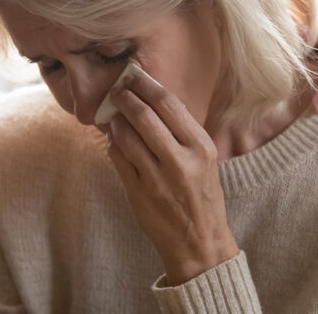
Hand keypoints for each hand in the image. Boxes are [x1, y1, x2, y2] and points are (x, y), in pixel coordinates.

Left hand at [104, 72, 237, 285]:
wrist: (200, 242)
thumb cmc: (201, 195)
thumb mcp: (204, 159)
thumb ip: (181, 132)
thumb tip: (151, 100)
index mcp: (200, 146)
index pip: (169, 104)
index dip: (146, 84)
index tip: (133, 75)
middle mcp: (180, 159)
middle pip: (144, 115)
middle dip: (125, 98)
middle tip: (115, 90)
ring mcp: (157, 177)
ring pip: (126, 135)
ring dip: (115, 121)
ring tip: (113, 116)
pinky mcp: (138, 192)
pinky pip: (118, 158)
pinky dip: (112, 144)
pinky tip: (114, 140)